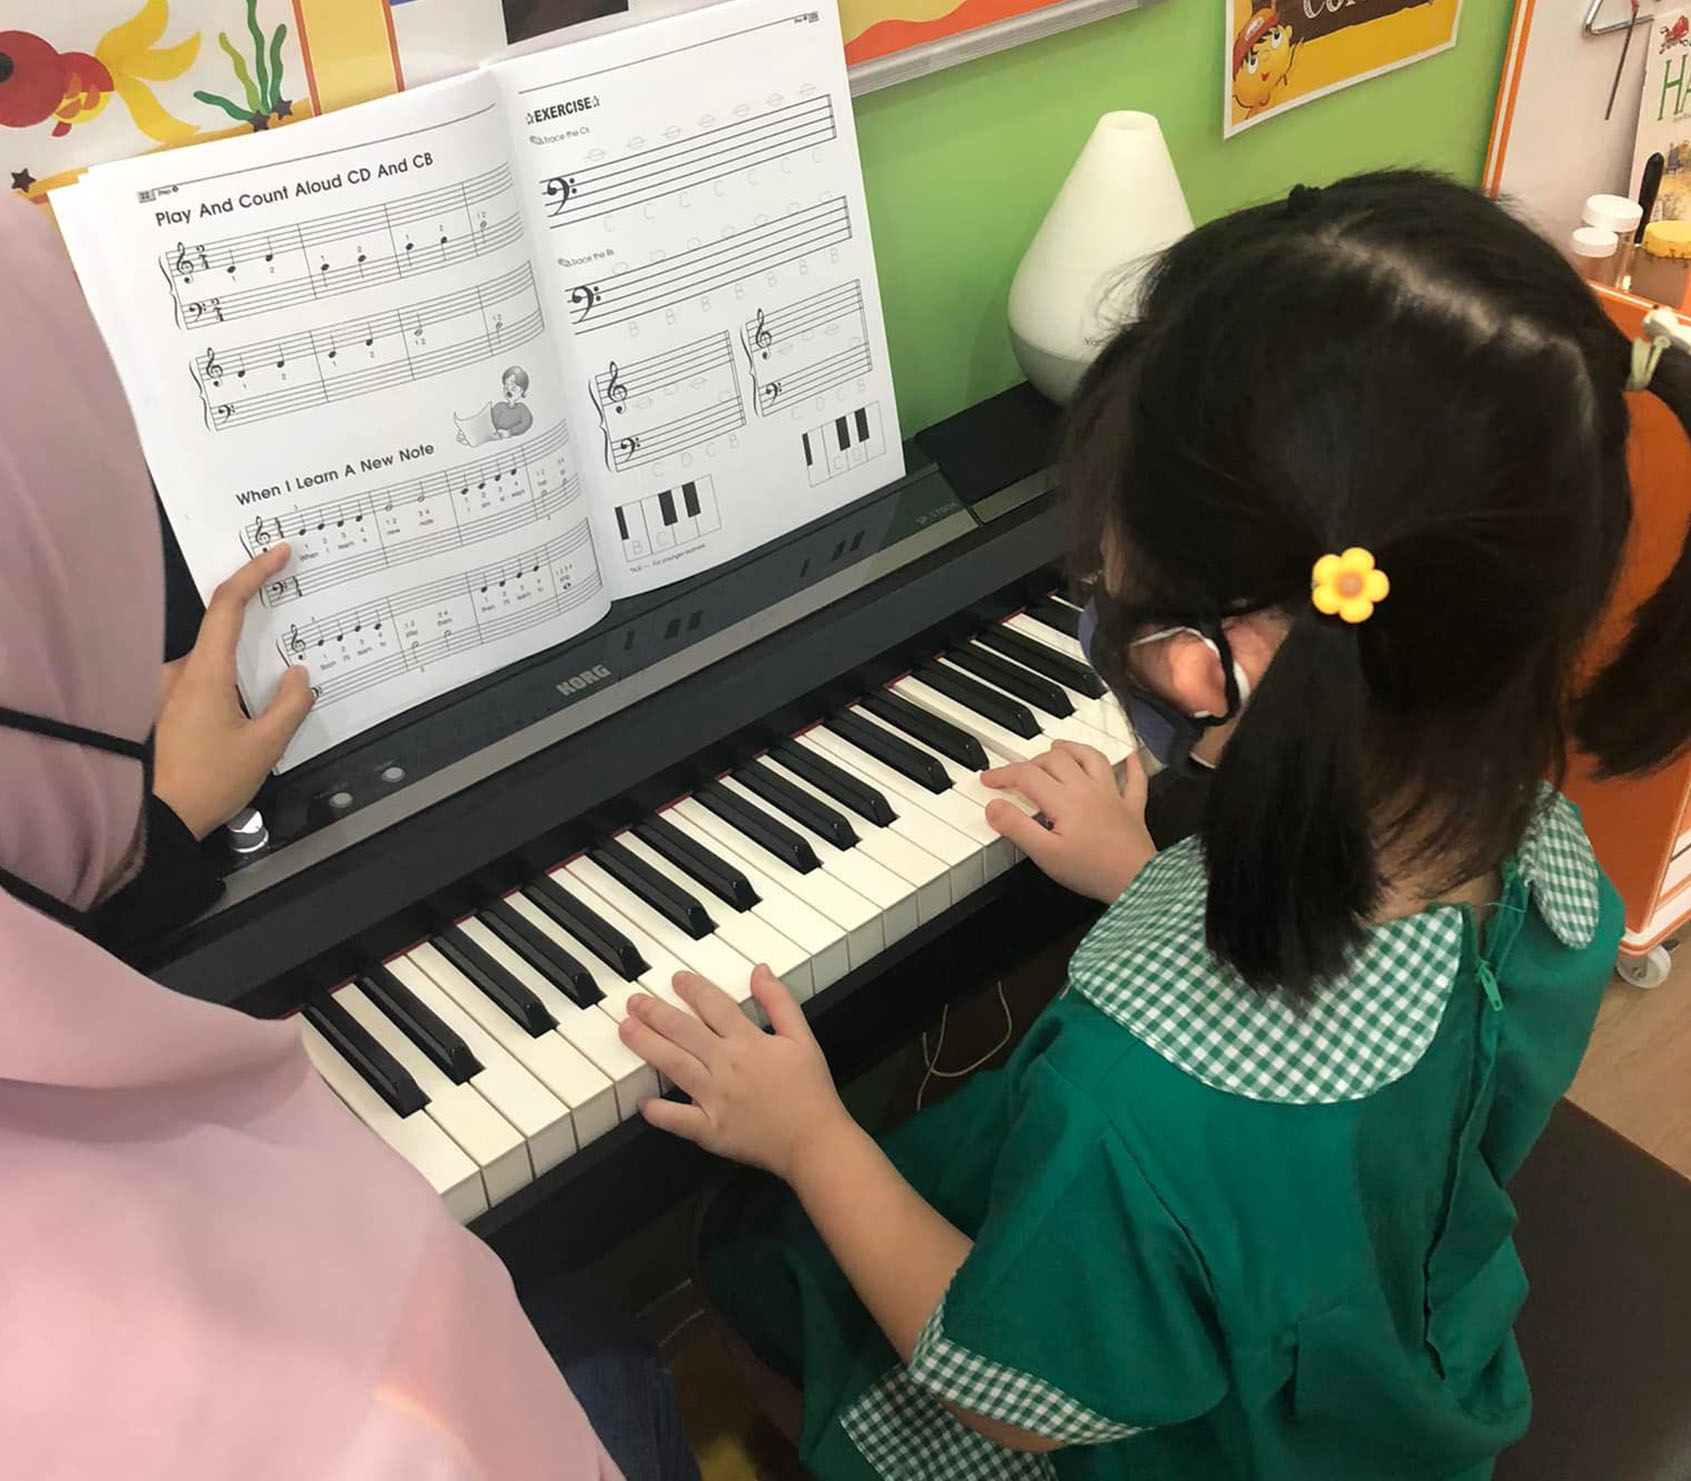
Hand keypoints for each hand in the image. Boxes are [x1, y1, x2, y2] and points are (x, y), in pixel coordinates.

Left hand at [153, 545, 314, 839]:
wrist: (159, 821)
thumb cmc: (211, 782)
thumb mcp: (266, 747)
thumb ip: (290, 704)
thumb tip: (298, 674)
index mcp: (204, 672)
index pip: (228, 605)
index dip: (254, 572)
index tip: (279, 552)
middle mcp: (178, 672)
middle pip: (223, 639)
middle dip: (256, 648)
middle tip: (284, 668)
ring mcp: (165, 690)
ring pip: (213, 668)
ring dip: (240, 682)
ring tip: (259, 721)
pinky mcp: (162, 709)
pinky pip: (201, 686)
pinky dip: (225, 694)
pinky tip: (238, 727)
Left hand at [618, 966, 850, 1182]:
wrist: (814, 1141)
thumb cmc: (810, 1089)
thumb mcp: (802, 1037)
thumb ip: (779, 1001)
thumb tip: (759, 970)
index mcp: (749, 1042)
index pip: (713, 1005)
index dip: (692, 989)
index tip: (676, 979)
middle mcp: (726, 1066)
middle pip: (684, 1031)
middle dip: (655, 1012)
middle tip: (634, 1000)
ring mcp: (714, 1098)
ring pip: (674, 1064)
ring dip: (647, 1045)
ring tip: (626, 1029)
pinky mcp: (710, 1130)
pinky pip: (677, 1119)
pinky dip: (658, 1111)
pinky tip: (643, 1102)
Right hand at [981, 742, 1154, 903]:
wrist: (1136, 882)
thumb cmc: (1092, 871)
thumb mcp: (1045, 854)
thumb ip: (1017, 827)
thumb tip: (994, 807)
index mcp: (1065, 800)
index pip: (1027, 776)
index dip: (1004, 774)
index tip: (988, 779)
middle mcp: (1089, 790)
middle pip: (1057, 760)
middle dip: (1032, 761)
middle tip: (1018, 772)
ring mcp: (1113, 796)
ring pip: (1092, 759)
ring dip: (1073, 749)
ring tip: (1058, 747)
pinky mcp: (1132, 809)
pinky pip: (1135, 780)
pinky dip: (1132, 765)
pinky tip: (1130, 756)